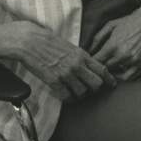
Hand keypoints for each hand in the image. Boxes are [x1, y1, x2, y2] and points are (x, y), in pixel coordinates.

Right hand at [0, 21, 115, 99]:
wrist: (29, 41)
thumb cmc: (47, 41)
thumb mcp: (69, 46)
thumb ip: (80, 56)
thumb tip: (88, 66)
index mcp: (82, 54)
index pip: (102, 69)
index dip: (109, 79)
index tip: (111, 85)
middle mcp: (77, 65)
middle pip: (96, 84)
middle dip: (95, 88)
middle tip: (90, 89)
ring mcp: (65, 74)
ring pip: (82, 92)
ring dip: (80, 95)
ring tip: (75, 92)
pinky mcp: (53, 81)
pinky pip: (66, 96)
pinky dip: (68, 98)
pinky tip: (66, 95)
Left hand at [90, 0, 140, 79]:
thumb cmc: (129, 21)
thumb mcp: (110, 25)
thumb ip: (97, 38)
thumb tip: (89, 50)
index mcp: (112, 45)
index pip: (96, 61)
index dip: (91, 62)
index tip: (89, 61)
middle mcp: (122, 55)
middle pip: (104, 68)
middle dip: (99, 66)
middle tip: (97, 64)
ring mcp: (132, 60)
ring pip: (115, 73)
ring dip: (110, 71)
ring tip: (107, 66)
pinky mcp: (140, 63)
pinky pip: (128, 77)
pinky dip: (121, 76)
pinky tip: (118, 70)